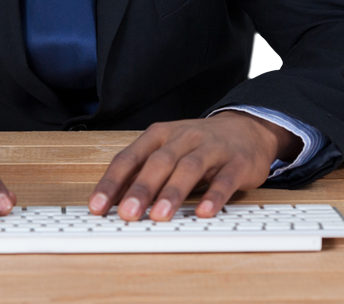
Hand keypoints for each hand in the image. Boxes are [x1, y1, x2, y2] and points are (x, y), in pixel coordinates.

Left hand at [87, 111, 296, 221]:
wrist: (246, 128)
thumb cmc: (198, 144)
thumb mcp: (168, 150)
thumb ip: (143, 172)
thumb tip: (114, 203)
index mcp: (159, 135)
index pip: (129, 158)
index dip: (112, 182)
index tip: (98, 207)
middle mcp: (183, 138)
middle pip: (158, 162)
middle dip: (141, 189)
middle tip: (127, 214)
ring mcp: (211, 149)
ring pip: (188, 168)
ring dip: (173, 192)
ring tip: (160, 216)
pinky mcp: (236, 162)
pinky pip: (224, 179)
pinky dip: (214, 196)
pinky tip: (204, 212)